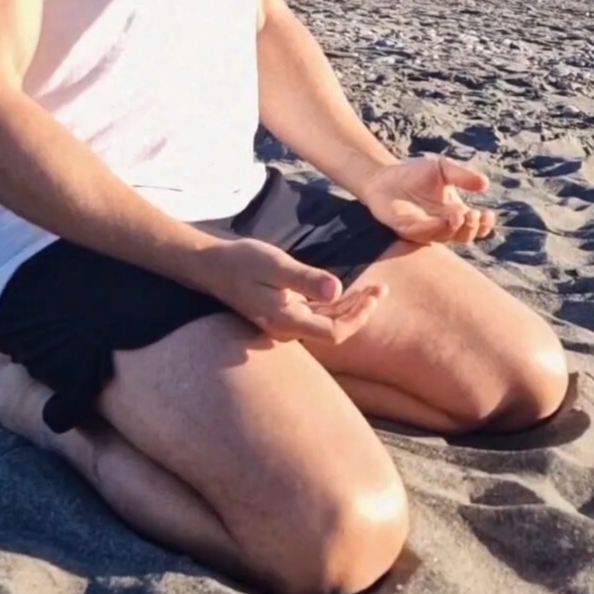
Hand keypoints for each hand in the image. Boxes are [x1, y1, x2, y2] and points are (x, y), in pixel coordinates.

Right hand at [196, 237, 385, 344]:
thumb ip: (305, 279)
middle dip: (361, 311)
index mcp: (286, 320)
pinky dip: (336, 304)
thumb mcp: (275, 265)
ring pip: (327, 322)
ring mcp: (286, 323)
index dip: (358, 317)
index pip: (334, 332)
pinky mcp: (284, 313)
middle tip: (382, 288)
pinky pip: (316, 314)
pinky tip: (348, 291)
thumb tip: (337, 291)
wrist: (212, 266)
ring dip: (351, 307)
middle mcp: (288, 328)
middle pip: (334, 329)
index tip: (373, 295)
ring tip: (374, 289)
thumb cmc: (243, 262)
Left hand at [359, 155, 495, 246]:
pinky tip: (442, 220)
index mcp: (455, 212)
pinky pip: (423, 233)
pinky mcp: (407, 229)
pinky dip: (434, 228)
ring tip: (459, 216)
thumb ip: (462, 175)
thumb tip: (485, 183)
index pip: (476, 226)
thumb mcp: (443, 168)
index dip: (485, 225)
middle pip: (464, 236)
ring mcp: (426, 229)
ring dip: (454, 229)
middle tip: (473, 214)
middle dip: (472, 228)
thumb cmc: (415, 173)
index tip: (488, 213)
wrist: (384, 176)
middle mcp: (443, 225)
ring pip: (446, 237)